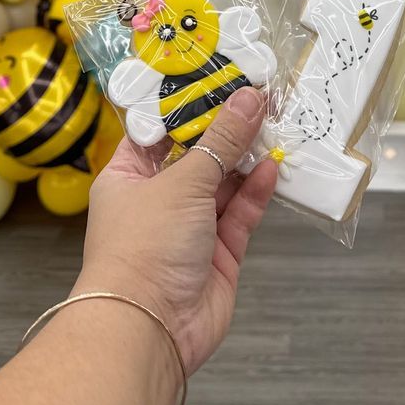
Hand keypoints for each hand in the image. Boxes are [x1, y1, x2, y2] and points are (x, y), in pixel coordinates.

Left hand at [76, 88, 277, 376]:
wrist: (150, 329)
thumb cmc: (144, 247)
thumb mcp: (182, 182)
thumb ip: (221, 141)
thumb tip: (250, 98)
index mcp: (128, 176)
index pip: (158, 129)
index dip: (188, 103)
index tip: (220, 75)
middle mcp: (157, 199)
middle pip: (196, 154)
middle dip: (226, 128)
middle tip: (260, 94)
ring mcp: (189, 228)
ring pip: (223, 183)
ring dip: (246, 156)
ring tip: (276, 121)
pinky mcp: (218, 254)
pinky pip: (241, 213)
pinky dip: (256, 190)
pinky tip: (273, 164)